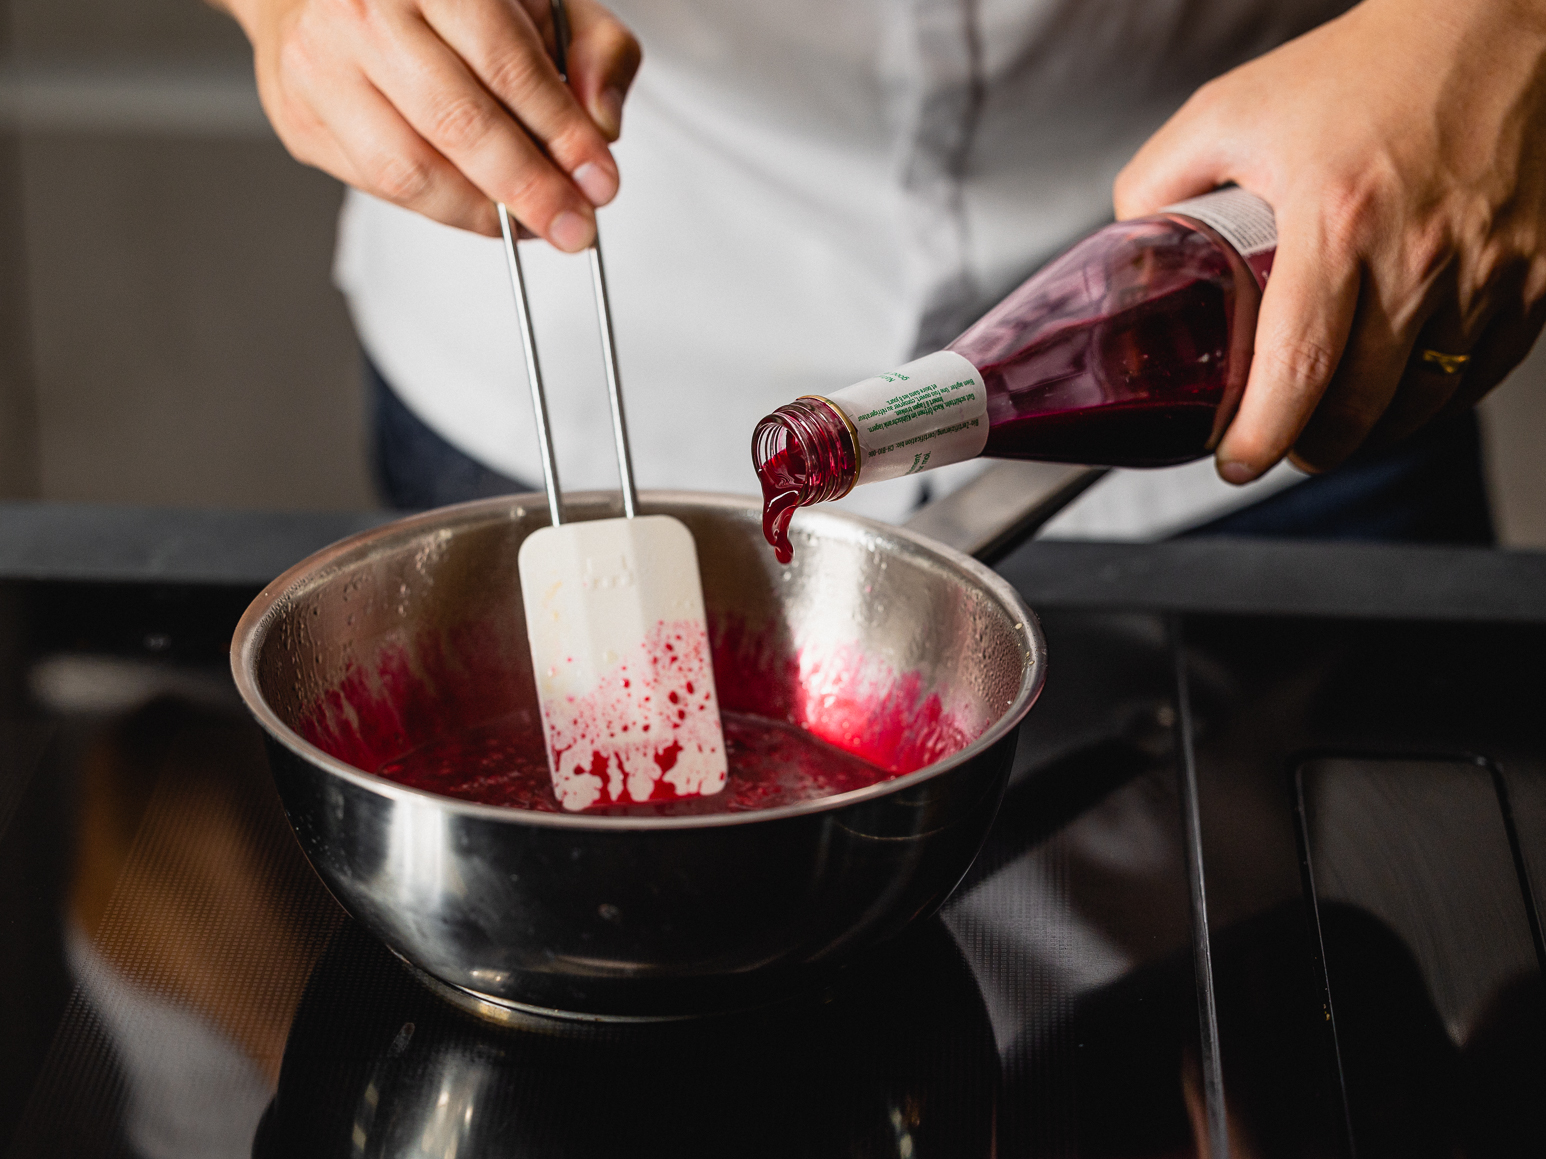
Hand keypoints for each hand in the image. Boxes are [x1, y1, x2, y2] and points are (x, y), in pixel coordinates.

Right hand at [211, 0, 640, 245]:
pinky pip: (381, 186)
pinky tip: (484, 209)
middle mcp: (362, 9)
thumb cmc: (450, 1)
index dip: (561, 133)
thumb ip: (593, 49)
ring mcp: (320, 65)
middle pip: (457, 121)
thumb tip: (603, 124)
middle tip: (575, 228)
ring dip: (486, 213)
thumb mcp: (538, 2)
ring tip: (534, 226)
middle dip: (528, 187)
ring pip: (412, 169)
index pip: (506, 64)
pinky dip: (445, 210)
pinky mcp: (300, 118)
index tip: (601, 184)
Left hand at [1115, 0, 1545, 480]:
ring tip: (1331, 428)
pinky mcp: (1536, 273)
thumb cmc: (1360, 67)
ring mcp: (1488, 268)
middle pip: (1361, 406)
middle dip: (1309, 448)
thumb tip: (1127, 250)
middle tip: (1279, 449)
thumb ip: (1160, 183)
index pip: (1297, 367)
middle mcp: (1419, 251)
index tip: (1235, 461)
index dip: (1261, 435)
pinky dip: (1436, 400)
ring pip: (1424, 403)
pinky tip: (1398, 392)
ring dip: (1370, 433)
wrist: (1491, 24)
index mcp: (1338, 217)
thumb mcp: (1230, 111)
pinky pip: (1481, 375)